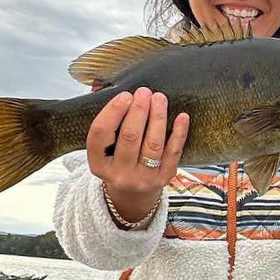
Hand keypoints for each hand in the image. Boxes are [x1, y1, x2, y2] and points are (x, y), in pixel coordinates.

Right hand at [86, 87, 189, 222]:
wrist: (133, 195)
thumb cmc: (117, 160)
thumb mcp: (103, 147)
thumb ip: (103, 117)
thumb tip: (98, 84)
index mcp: (98, 164)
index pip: (99, 134)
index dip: (112, 112)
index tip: (124, 95)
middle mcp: (119, 174)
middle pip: (129, 137)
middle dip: (138, 110)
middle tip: (144, 92)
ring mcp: (142, 178)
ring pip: (152, 144)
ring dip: (157, 117)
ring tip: (159, 98)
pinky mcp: (163, 178)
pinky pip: (173, 153)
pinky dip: (179, 134)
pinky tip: (182, 117)